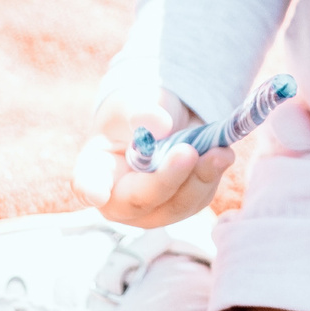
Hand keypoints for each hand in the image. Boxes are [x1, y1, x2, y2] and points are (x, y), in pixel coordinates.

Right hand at [70, 86, 234, 228]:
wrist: (163, 120)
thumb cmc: (136, 113)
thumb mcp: (134, 101)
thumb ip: (142, 110)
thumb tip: (159, 126)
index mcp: (95, 169)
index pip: (87, 184)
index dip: (92, 190)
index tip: (98, 193)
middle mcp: (118, 198)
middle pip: (139, 200)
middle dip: (165, 179)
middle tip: (187, 152)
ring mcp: (151, 209)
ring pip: (176, 205)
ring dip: (199, 179)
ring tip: (219, 153)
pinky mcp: (180, 206)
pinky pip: (198, 198)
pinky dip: (212, 176)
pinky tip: (221, 154)